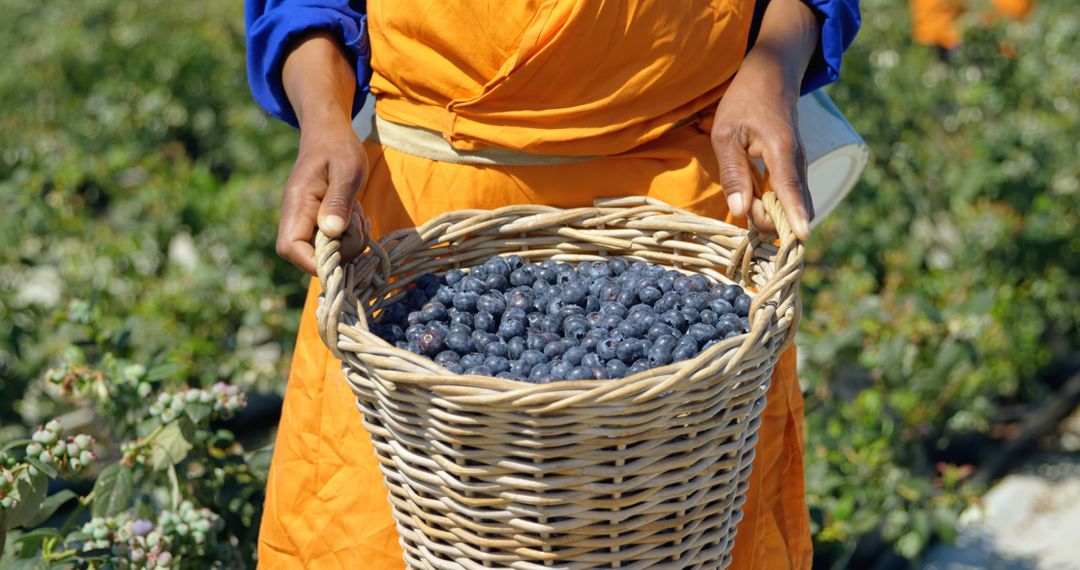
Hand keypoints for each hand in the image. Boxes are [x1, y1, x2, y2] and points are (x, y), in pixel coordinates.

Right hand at [277, 121, 368, 273]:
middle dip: (342, 250)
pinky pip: (336, 244)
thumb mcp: (347, 170)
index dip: (314, 262)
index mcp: (298, 204)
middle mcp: (297, 217)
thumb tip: (333, 231)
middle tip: (358, 220)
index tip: (342, 254)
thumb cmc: (338, 147)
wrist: (330, 134)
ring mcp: (307, 222)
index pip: (290, 248)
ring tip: (358, 212)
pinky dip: (351, 237)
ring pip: (328, 252)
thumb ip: (339, 200)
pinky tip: (356, 215)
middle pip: (312, 257)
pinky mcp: (319, 224)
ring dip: (351, 241)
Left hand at [711, 0, 818, 239]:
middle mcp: (798, 159)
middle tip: (744, 208)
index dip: (794, 216)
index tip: (802, 238)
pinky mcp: (797, 166)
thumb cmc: (744, 100)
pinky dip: (776, 204)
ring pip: (792, 202)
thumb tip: (740, 211)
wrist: (773, 74)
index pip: (789, 189)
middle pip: (791, 205)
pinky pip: (790, 194)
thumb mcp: (725, 134)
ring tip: (749, 204)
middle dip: (770, 220)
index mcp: (780, 149)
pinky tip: (759, 202)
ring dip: (771, 213)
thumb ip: (733, 173)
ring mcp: (800, 163)